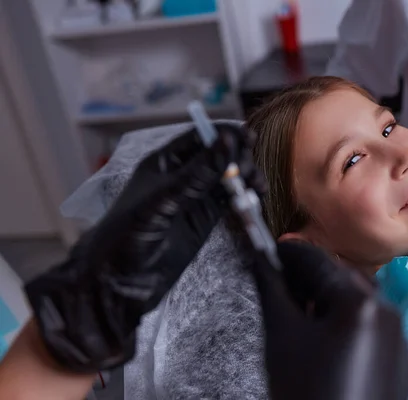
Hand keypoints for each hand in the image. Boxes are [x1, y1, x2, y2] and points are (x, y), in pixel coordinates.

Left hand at [25, 122, 264, 372]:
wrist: (118, 281)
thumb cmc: (128, 234)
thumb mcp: (164, 199)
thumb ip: (198, 173)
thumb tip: (228, 141)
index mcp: (164, 163)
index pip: (199, 139)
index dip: (224, 136)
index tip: (249, 137)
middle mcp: (181, 176)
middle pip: (218, 157)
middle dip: (238, 158)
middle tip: (251, 171)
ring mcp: (193, 199)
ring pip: (227, 178)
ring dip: (245, 177)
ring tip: (258, 186)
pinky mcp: (203, 220)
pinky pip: (227, 201)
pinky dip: (243, 197)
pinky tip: (254, 198)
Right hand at [252, 241, 407, 399]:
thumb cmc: (304, 391)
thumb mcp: (283, 337)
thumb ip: (275, 290)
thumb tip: (264, 260)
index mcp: (363, 304)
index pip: (319, 262)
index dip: (290, 253)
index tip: (268, 249)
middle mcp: (390, 314)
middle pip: (345, 279)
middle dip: (312, 276)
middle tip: (282, 281)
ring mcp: (401, 342)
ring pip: (362, 303)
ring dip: (331, 298)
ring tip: (303, 311)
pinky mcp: (402, 366)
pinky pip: (374, 330)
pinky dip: (350, 324)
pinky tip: (328, 340)